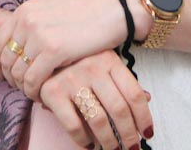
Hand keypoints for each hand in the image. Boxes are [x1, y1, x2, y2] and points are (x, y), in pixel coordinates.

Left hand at [0, 0, 126, 100]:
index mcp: (24, 10)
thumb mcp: (47, 8)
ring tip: (33, 92)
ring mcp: (39, 35)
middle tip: (21, 87)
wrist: (110, 13)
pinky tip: (41, 94)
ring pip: (17, 72)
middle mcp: (27, 21)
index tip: (6, 74)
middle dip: (9, 77)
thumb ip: (21, 19)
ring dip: (22, 87)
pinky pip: (33, 80)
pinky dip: (34, 92)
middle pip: (4, 59)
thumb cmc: (81, 12)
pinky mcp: (54, 51)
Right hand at [39, 49, 153, 149]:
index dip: (144, 117)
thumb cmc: (78, 61)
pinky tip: (89, 145)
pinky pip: (74, 125)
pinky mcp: (53, 91)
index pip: (134, 94)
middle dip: (129, 134)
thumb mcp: (103, 63)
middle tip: (132, 147)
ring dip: (109, 142)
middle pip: (120, 110)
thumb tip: (148, 99)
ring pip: (99, 121)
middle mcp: (93, 67)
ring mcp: (72, 78)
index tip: (147, 132)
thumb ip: (122, 82)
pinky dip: (84, 140)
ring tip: (113, 149)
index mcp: (110, 59)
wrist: (42, 51)